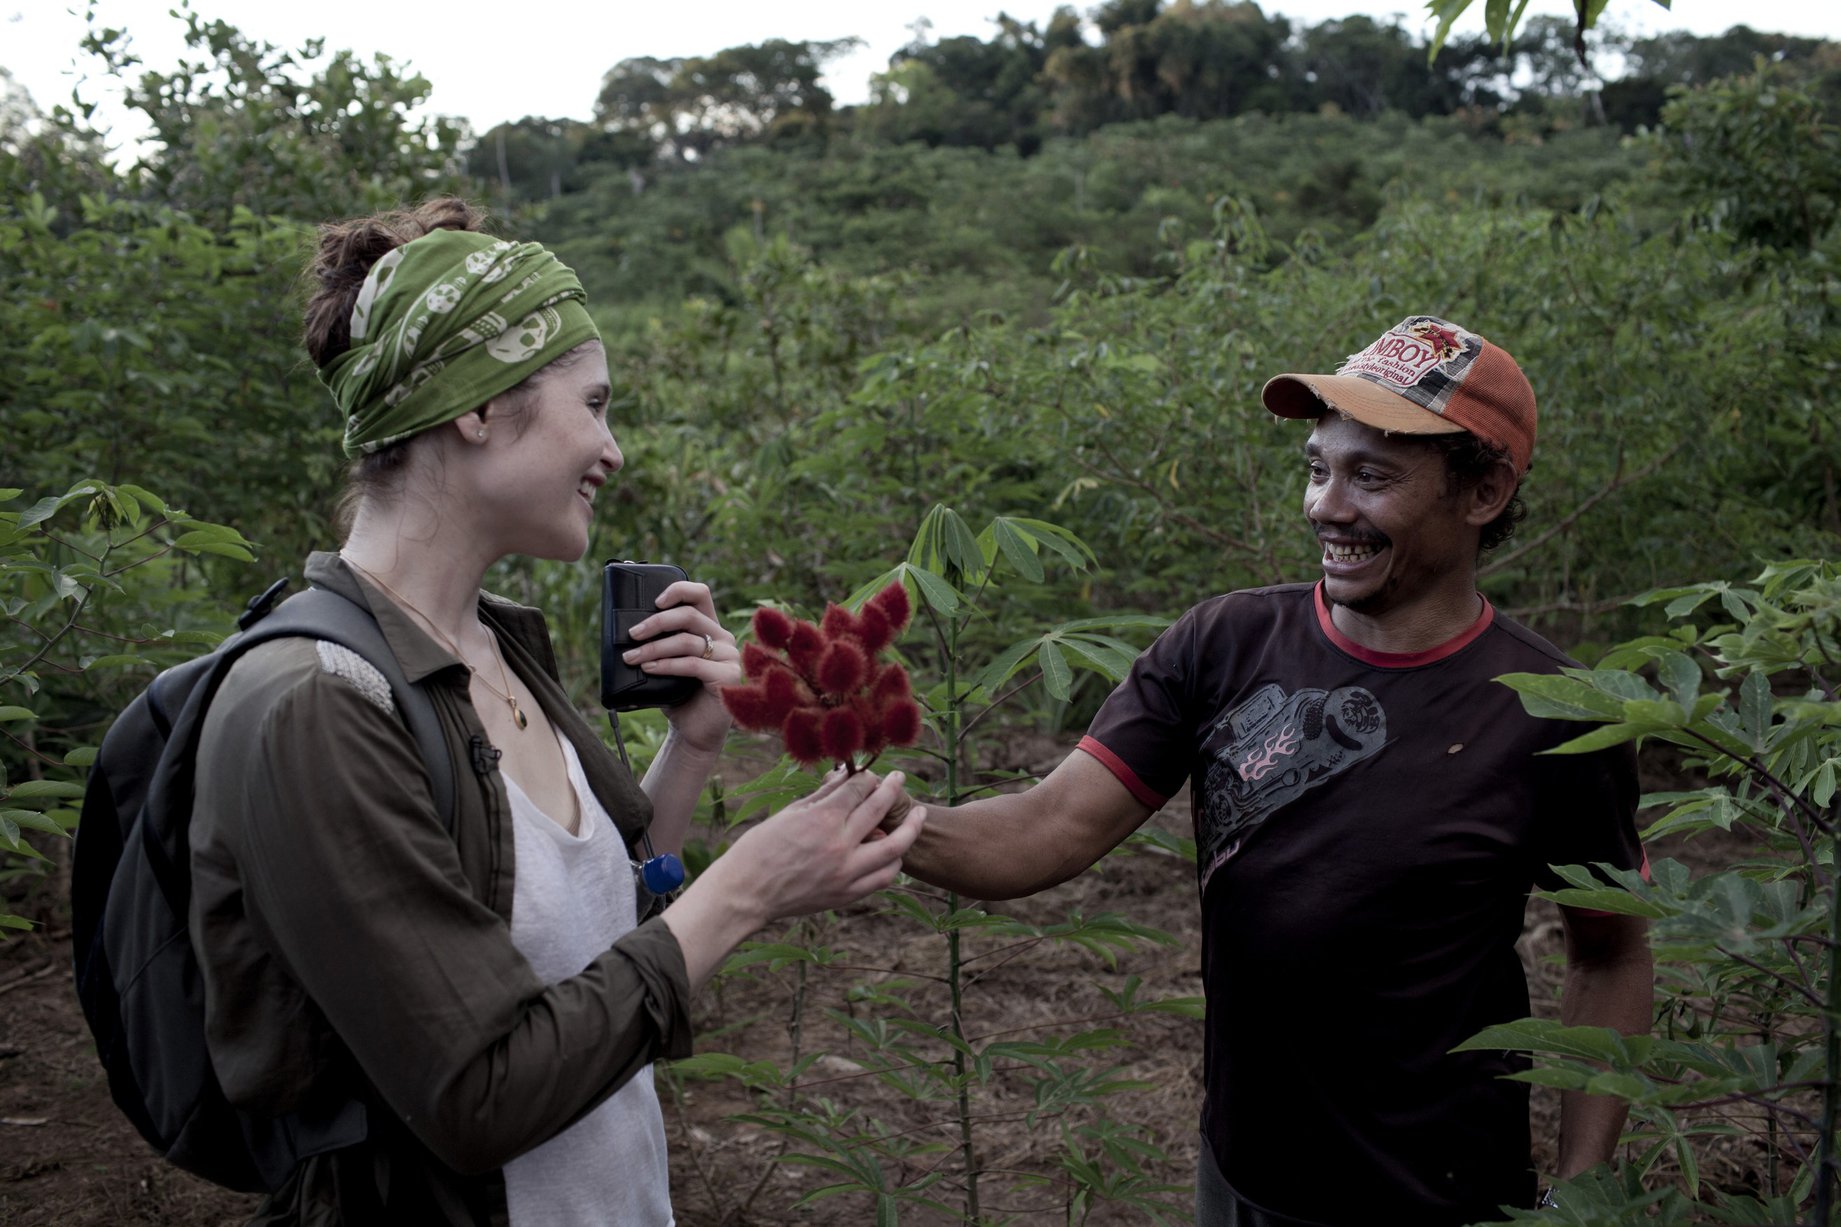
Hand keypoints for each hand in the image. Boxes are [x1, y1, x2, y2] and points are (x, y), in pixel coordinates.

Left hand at [624, 579, 738, 752]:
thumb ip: (659, 644)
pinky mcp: (728, 676)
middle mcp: (723, 638)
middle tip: (633, 634)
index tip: (654, 600)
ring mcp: (728, 656)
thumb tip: (628, 631)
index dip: (679, 590)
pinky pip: (692, 664)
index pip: (700, 594)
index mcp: (710, 628)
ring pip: (687, 641)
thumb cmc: (678, 695)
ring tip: (632, 658)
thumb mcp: (666, 663)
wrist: (693, 730)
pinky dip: (666, 665)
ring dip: (654, 648)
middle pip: (689, 615)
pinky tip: (649, 669)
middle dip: (656, 622)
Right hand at [720, 769, 925, 923]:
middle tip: (900, 778)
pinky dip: (894, 862)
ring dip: (910, 828)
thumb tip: (844, 775)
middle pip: (880, 809)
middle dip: (893, 789)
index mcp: (822, 819)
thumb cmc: (759, 849)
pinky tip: (896, 852)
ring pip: (895, 847)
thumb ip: (823, 795)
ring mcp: (846, 872)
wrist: (745, 894)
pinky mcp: (847, 894)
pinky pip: (883, 877)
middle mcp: (839, 844)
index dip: (867, 777)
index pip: (858, 789)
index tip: (871, 774)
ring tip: (918, 816)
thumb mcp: (789, 813)